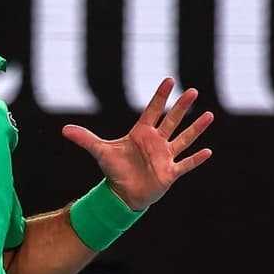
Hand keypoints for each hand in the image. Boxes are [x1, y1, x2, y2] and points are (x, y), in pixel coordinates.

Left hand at [62, 77, 213, 209]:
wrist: (122, 193)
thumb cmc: (113, 170)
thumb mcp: (99, 152)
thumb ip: (84, 139)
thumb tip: (64, 130)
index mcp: (141, 133)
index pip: (152, 110)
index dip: (161, 96)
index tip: (170, 80)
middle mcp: (156, 142)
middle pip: (171, 120)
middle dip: (182, 107)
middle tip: (193, 90)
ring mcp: (165, 156)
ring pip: (184, 139)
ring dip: (196, 129)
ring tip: (209, 115)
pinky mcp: (170, 172)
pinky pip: (186, 164)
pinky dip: (196, 159)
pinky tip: (208, 151)